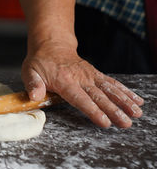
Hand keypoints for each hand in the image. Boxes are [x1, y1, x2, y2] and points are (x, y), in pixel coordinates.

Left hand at [22, 43, 143, 127]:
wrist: (51, 45)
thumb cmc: (39, 62)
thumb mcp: (29, 71)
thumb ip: (33, 85)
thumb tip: (34, 97)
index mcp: (64, 81)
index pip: (80, 99)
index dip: (93, 111)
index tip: (104, 122)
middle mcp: (81, 78)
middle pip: (99, 97)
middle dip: (114, 110)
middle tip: (126, 123)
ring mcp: (90, 76)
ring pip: (110, 89)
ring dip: (125, 101)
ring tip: (137, 113)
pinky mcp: (96, 74)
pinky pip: (112, 83)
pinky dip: (126, 91)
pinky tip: (137, 100)